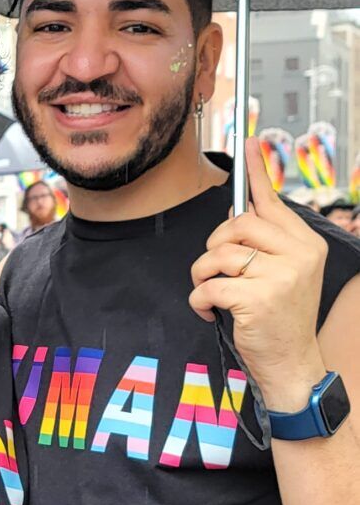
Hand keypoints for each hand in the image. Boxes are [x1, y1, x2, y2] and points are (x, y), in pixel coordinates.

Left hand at [189, 137, 328, 410]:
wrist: (292, 364)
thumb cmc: (280, 316)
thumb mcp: (285, 273)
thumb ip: (268, 242)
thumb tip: (239, 209)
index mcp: (305, 244)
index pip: (273, 202)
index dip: (257, 173)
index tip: (248, 141)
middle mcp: (298, 255)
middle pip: (236, 225)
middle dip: (215, 247)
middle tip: (219, 271)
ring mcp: (280, 277)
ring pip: (217, 254)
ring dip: (203, 275)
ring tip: (215, 294)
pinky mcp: (257, 299)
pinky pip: (207, 285)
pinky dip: (199, 300)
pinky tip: (211, 312)